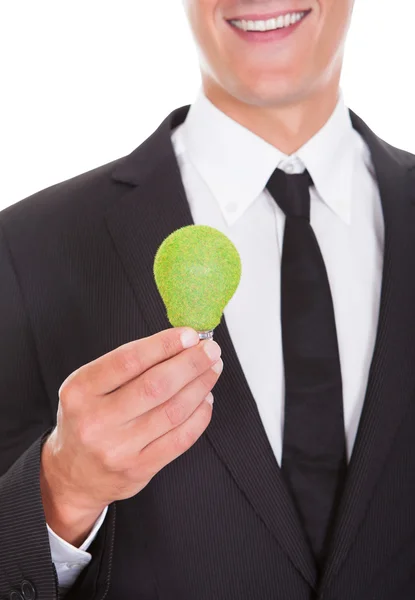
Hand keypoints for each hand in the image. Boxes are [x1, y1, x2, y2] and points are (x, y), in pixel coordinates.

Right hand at [40, 328, 221, 543]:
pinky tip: (205, 400)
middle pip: (155, 386)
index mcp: (80, 390)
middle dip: (191, 364)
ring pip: (173, 411)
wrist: (73, 475)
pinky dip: (200, 416)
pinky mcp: (139, 469)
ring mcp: (118, 448)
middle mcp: (96, 420)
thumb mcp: (89, 386)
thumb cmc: (88, 418)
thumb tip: (179, 343)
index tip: (189, 335)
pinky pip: (180, 439)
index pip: (128, 360)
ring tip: (212, 370)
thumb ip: (127, 365)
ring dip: (200, 386)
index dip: (164, 345)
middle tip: (211, 350)